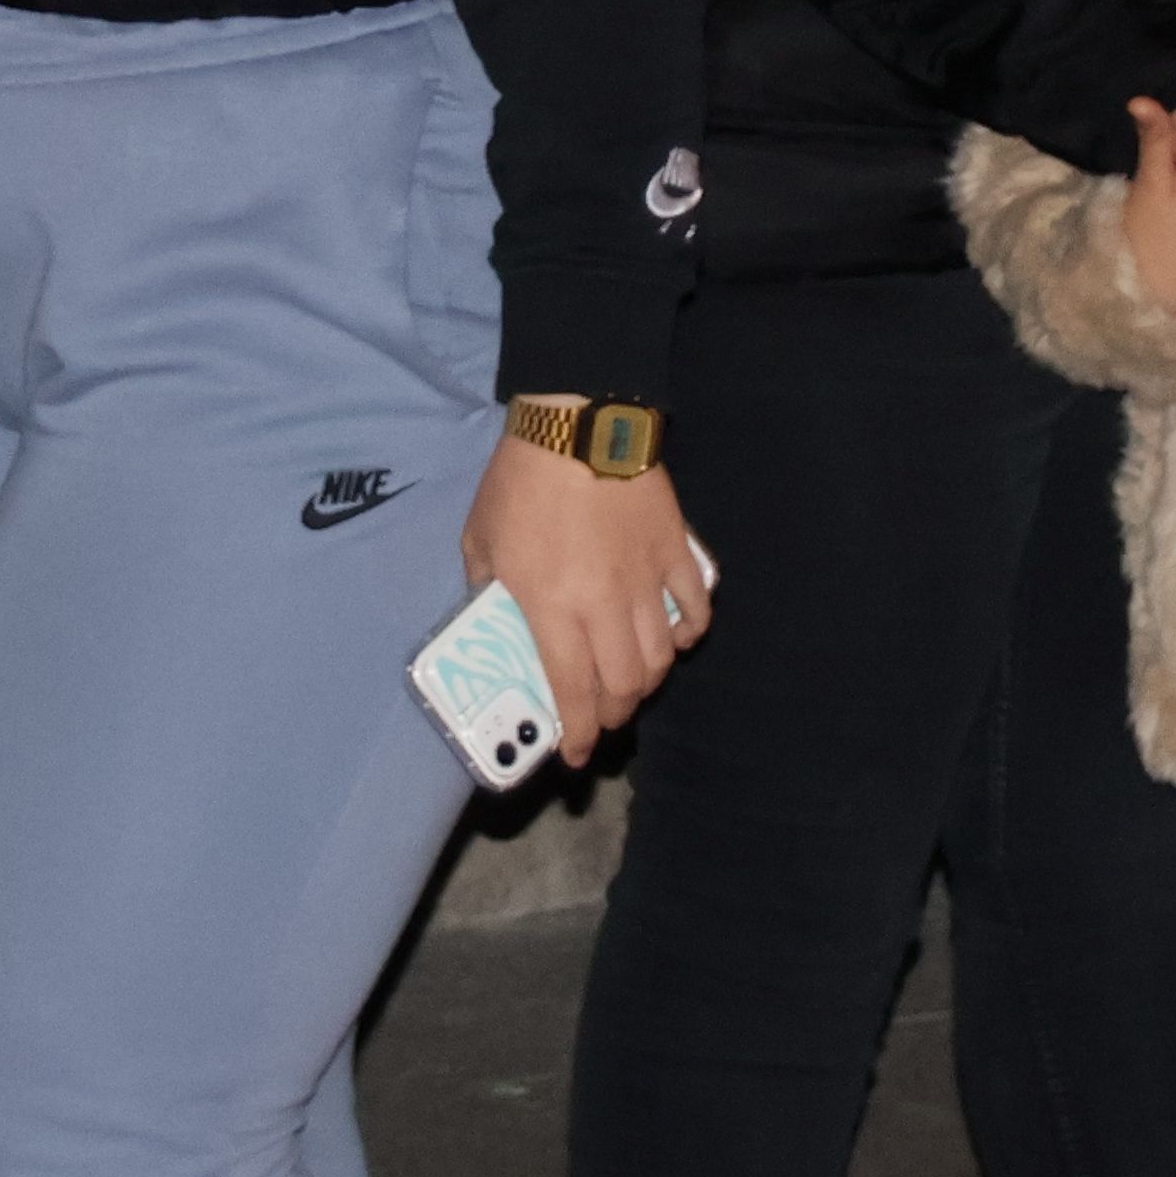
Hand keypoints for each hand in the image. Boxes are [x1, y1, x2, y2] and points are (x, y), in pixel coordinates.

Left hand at [471, 431, 708, 766]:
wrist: (579, 420)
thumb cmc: (521, 479)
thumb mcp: (480, 537)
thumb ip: (486, 585)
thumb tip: (493, 614)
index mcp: (551, 606)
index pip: (572, 691)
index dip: (577, 734)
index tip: (575, 755)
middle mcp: (604, 604)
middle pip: (624, 685)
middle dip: (613, 714)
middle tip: (600, 716)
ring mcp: (646, 578)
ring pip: (661, 656)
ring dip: (647, 681)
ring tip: (631, 682)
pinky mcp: (676, 550)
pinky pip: (695, 606)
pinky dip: (689, 630)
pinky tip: (676, 635)